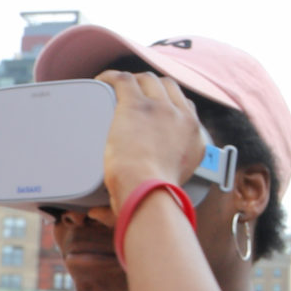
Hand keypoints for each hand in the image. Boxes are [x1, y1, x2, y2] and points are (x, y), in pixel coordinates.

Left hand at [99, 70, 206, 202]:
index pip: (186, 108)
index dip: (169, 104)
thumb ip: (135, 197)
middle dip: (152, 87)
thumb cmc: (152, 199)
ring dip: (133, 80)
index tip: (156, 110)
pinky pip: (124, 79)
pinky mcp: (136, 105)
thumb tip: (96, 213)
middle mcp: (182, 118)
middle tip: (133, 96)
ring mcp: (160, 108)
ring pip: (147, 79)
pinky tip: (102, 81)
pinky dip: (112, 77)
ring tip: (116, 88)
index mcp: (195, 138)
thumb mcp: (158, 194)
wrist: (147, 190)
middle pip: (168, 87)